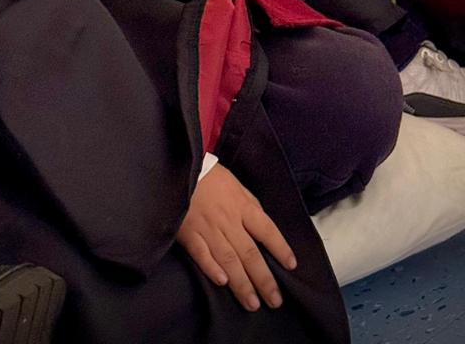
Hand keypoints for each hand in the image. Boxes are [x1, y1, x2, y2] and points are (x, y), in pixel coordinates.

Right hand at [176, 163, 296, 311]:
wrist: (180, 168)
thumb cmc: (210, 177)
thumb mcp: (237, 186)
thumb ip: (250, 206)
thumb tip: (263, 228)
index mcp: (242, 206)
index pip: (266, 230)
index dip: (280, 248)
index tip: (291, 266)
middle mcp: (228, 220)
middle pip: (250, 253)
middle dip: (263, 279)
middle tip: (275, 301)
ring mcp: (208, 228)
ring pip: (229, 259)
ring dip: (242, 283)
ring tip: (252, 303)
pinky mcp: (189, 233)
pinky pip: (201, 253)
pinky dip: (212, 268)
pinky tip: (222, 282)